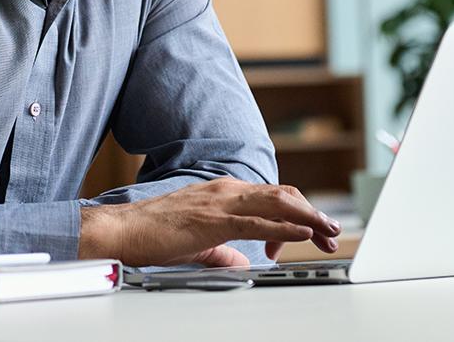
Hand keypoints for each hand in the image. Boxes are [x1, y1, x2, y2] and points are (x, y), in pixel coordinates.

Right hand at [78, 177, 340, 266]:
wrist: (122, 230)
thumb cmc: (153, 235)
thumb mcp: (198, 243)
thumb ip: (223, 250)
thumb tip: (242, 262)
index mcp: (223, 193)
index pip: (272, 197)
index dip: (298, 214)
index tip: (312, 234)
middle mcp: (226, 190)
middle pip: (283, 196)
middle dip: (312, 213)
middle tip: (332, 233)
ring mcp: (220, 202)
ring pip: (277, 203)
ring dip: (308, 217)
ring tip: (328, 230)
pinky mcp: (213, 220)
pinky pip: (257, 221)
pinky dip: (285, 227)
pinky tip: (302, 234)